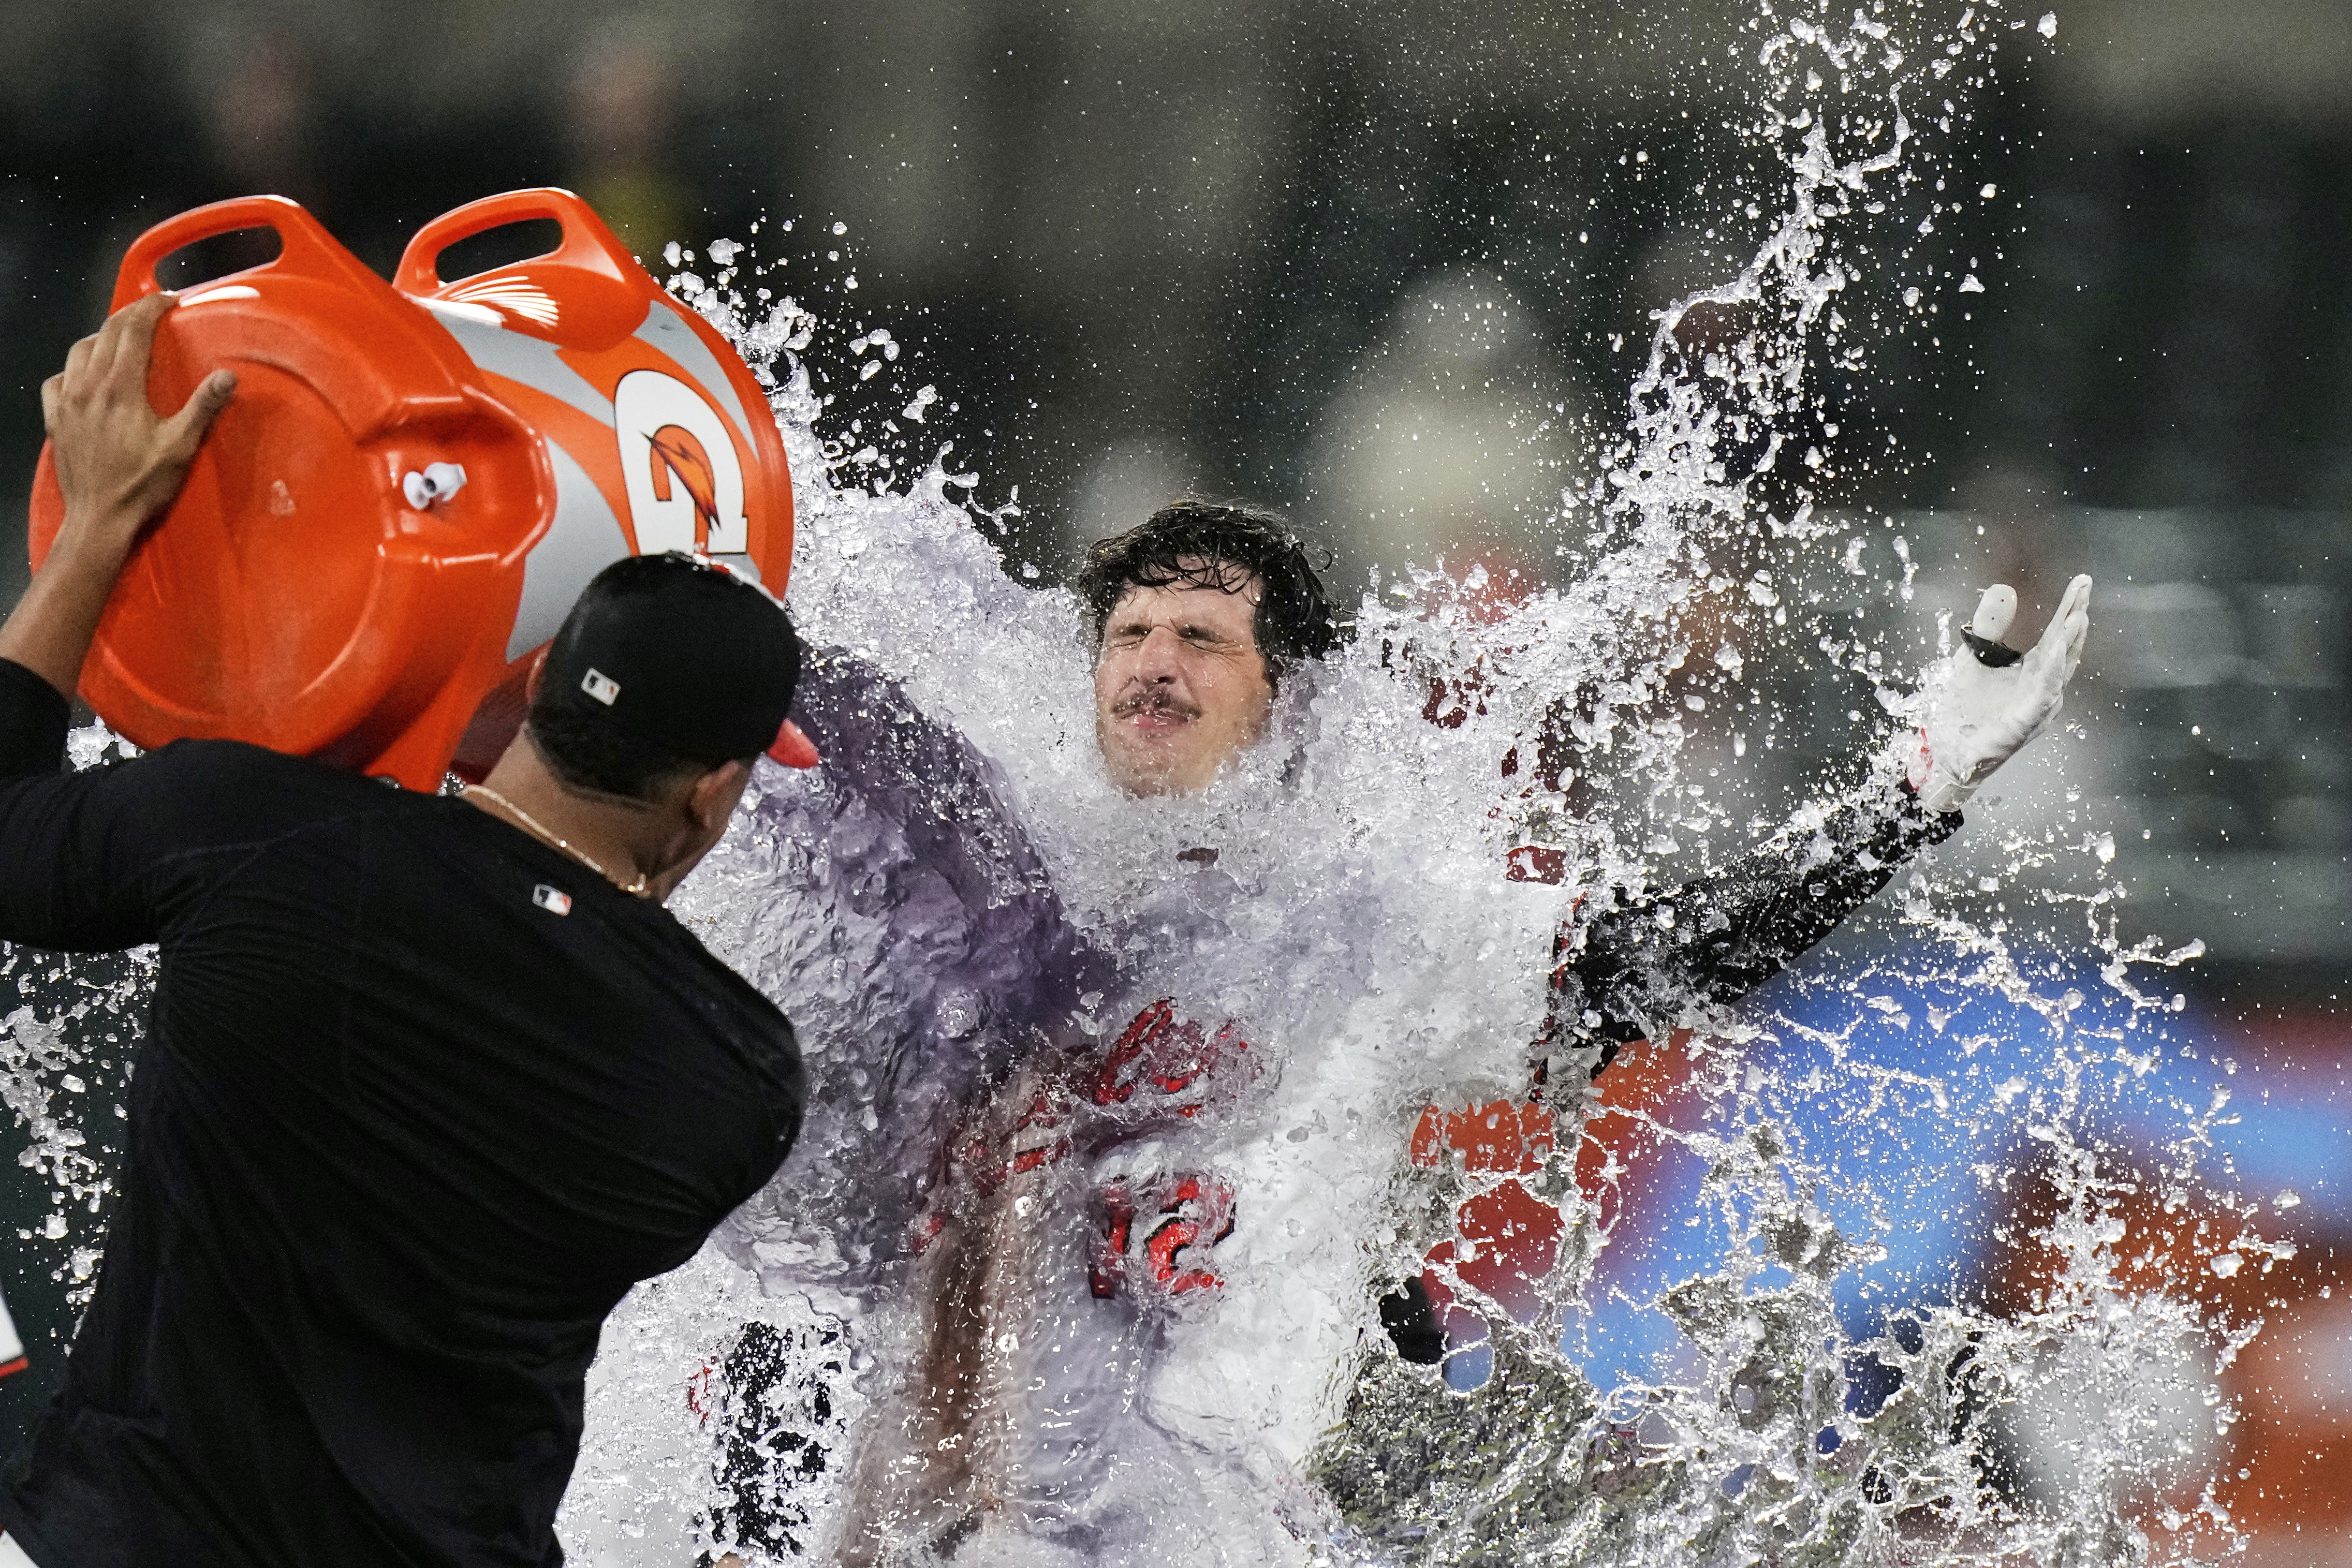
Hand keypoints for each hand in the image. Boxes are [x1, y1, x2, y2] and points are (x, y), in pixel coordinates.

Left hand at [40, 293, 235, 569]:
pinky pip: (57, 379)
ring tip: (121, 342)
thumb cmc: (142, 485)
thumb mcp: (180, 448)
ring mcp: (66, 401)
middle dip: (130, 316)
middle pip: (105, 333)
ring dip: (101, 338)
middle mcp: (87, 386)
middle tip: (152, 313)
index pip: (132, 330)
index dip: (151, 308)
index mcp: (120, 388)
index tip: (170, 300)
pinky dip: (74, 368)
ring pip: (78, 350)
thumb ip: (202, 407)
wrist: (99, 519)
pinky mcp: (54, 418)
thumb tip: (228, 376)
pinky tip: (86, 377)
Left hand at [1909, 576, 2091, 812]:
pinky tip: (2054, 652)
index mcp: (2033, 670)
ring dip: (2068, 642)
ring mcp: (2036, 706)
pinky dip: (2049, 673)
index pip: (2055, 634)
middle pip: (2063, 647)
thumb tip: (2005, 588)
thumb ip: (1989, 624)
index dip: (2069, 608)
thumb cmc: (1965, 707)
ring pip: (2058, 670)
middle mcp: (2042, 687)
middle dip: (2075, 616)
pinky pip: (2041, 694)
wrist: (1947, 751)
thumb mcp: (1973, 655)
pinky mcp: (2023, 723)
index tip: (2082, 582)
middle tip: (2085, 586)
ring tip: (2078, 615)